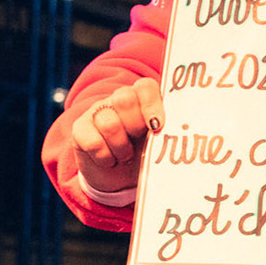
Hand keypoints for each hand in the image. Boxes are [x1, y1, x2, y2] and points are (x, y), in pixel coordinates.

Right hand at [70, 80, 165, 195]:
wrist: (119, 178)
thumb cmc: (146, 154)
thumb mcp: (161, 142)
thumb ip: (170, 130)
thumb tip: (185, 129)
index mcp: (142, 98)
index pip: (145, 86)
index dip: (151, 104)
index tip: (158, 126)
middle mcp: (118, 99)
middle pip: (124, 99)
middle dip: (134, 126)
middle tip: (138, 141)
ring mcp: (97, 111)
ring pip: (109, 122)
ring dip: (121, 146)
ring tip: (125, 155)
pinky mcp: (80, 128)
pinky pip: (92, 141)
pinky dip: (105, 156)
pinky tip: (110, 160)